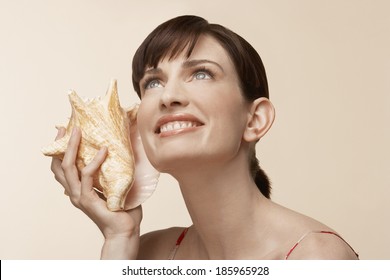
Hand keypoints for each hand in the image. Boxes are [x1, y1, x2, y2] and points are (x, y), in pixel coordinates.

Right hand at [51, 127, 141, 258]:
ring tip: (78, 131)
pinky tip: (104, 150)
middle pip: (59, 164)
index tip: (65, 132)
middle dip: (62, 144)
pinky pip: (87, 176)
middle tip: (68, 126)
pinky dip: (94, 161)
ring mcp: (79, 196)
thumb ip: (111, 172)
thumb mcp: (114, 185)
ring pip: (68, 167)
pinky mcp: (88, 200)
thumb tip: (122, 151)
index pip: (62, 167)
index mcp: (79, 188)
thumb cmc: (123, 209)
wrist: (125, 230)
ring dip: (71, 147)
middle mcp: (74, 192)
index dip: (61, 150)